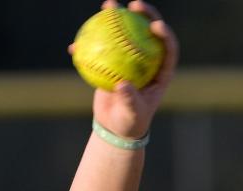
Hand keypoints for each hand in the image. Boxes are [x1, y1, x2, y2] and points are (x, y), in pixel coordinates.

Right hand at [68, 0, 178, 137]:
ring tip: (106, 5)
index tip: (154, 26)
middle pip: (149, 32)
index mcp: (160, 72)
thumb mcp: (132, 114)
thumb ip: (130, 100)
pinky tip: (75, 45)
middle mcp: (148, 61)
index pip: (168, 48)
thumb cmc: (130, 122)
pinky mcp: (112, 62)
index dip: (165, 34)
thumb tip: (122, 84)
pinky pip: (101, 48)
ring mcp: (130, 59)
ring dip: (115, 17)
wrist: (116, 126)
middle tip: (134, 4)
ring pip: (124, 33)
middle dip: (145, 14)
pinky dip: (88, 45)